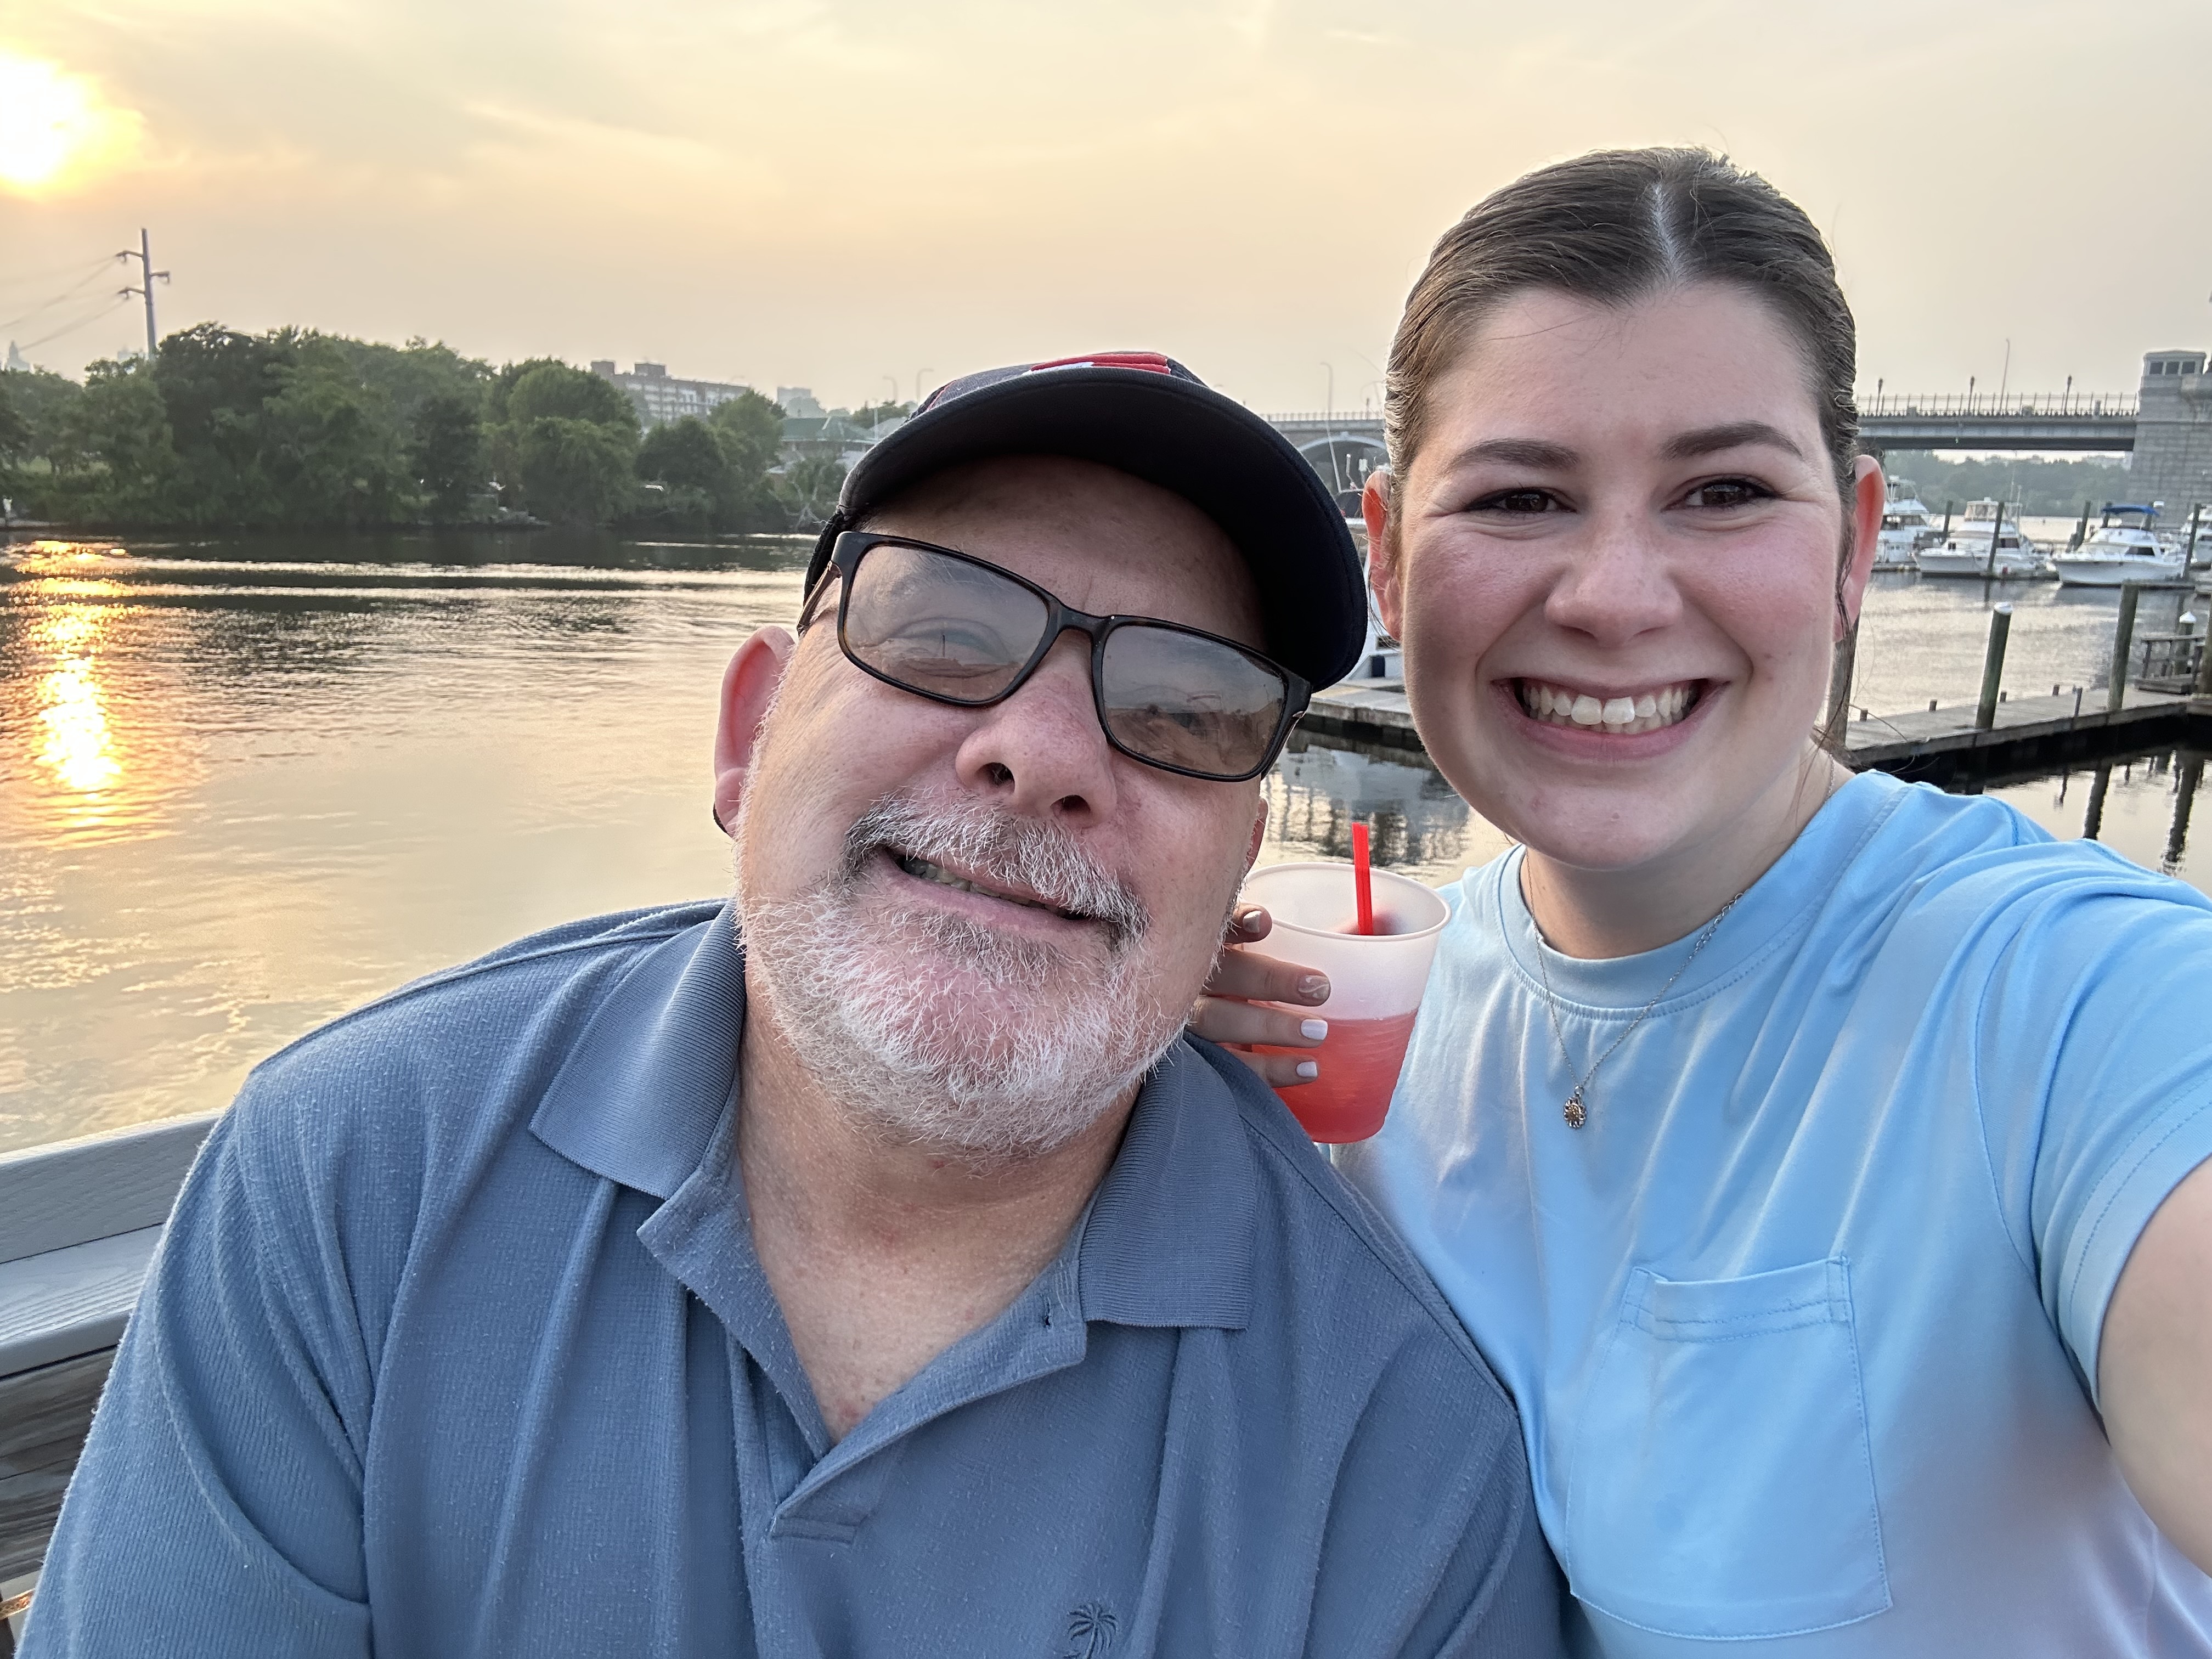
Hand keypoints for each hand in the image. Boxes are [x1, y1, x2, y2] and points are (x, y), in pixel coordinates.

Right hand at [1191, 905, 1332, 1087]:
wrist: (1202, 1039)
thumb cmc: (1249, 981)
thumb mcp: (1271, 952)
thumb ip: (1311, 937)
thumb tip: (1384, 919)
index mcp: (1205, 941)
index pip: (1215, 924)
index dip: (1236, 921)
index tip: (1266, 923)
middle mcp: (1186, 976)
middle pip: (1222, 974)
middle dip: (1269, 979)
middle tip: (1320, 988)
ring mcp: (1181, 1018)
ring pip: (1217, 1021)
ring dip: (1270, 1026)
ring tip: (1318, 1033)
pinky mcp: (1194, 1060)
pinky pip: (1226, 1066)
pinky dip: (1268, 1069)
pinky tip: (1306, 1069)